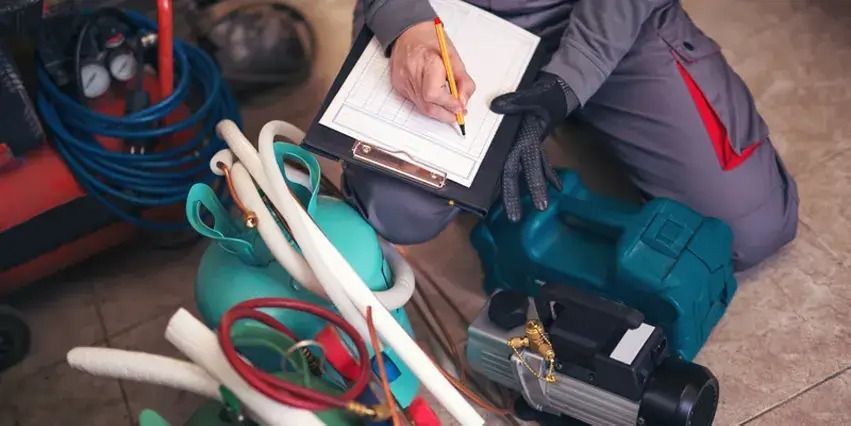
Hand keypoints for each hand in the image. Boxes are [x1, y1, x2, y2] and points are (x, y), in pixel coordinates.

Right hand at [390, 21, 475, 123]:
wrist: (409, 33)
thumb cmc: (431, 41)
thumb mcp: (454, 57)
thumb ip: (462, 80)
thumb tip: (463, 101)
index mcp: (427, 62)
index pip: (434, 94)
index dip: (449, 104)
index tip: (460, 107)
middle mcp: (411, 73)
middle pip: (428, 105)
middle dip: (445, 114)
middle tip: (457, 113)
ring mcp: (402, 81)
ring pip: (422, 107)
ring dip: (438, 111)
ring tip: (449, 106)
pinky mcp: (399, 86)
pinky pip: (415, 102)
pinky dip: (428, 103)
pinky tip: (434, 96)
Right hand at [490, 72, 575, 221]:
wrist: (551, 86)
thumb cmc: (541, 90)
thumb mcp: (531, 94)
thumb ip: (516, 101)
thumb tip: (498, 106)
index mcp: (517, 136)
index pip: (510, 165)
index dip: (509, 185)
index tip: (507, 202)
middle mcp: (520, 143)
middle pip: (516, 174)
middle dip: (514, 196)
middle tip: (515, 218)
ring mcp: (529, 144)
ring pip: (529, 170)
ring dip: (534, 188)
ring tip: (541, 207)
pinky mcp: (537, 142)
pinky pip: (542, 162)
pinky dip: (549, 174)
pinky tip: (557, 188)